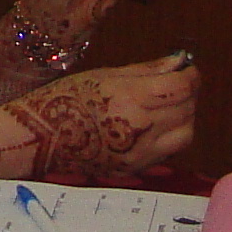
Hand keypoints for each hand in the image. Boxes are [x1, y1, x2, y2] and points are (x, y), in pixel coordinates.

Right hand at [0, 57, 199, 181]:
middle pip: (187, 109)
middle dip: (188, 93)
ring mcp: (139, 152)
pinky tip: (155, 125)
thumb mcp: (105, 75)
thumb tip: (178, 62)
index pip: (181, 87)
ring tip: (168, 106)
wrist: (40, 138)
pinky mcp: (134, 168)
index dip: (191, 75)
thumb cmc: (66, 99)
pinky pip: (168, 151)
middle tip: (177, 83)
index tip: (188, 69)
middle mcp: (140, 128)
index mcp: (132, 98)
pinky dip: (171, 135)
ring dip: (184, 116)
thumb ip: (147, 70)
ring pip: (185, 133)